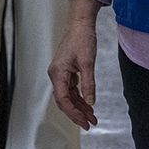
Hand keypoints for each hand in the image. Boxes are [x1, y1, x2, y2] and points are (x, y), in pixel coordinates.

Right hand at [48, 4, 99, 129]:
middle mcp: (56, 74)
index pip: (63, 99)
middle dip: (77, 113)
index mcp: (57, 73)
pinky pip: (71, 89)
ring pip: (68, 96)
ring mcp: (61, 73)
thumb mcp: (88, 63)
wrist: (80, 24)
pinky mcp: (66, 71)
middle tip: (90, 124)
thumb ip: (88, 84)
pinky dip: (80, 97)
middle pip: (64, 100)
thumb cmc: (82, 39)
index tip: (84, 122)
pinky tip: (88, 104)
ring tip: (93, 117)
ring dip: (80, 106)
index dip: (73, 113)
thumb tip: (90, 102)